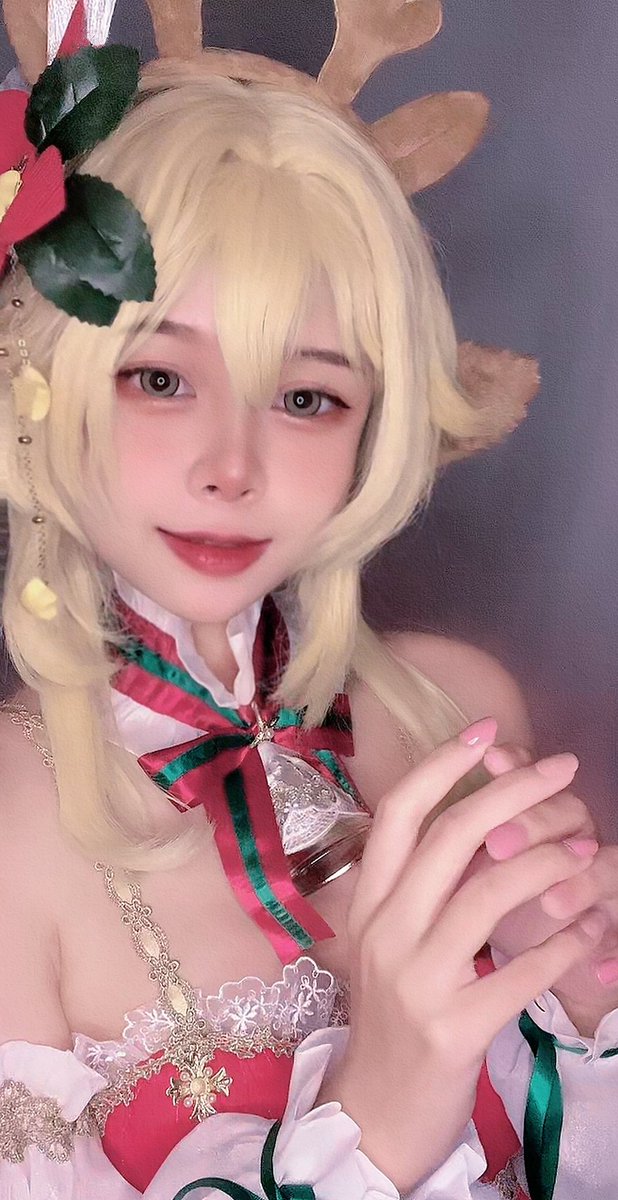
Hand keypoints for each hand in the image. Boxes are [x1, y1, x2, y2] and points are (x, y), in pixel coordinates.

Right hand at [322, 720, 604, 1193]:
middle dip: (513, 793)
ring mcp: (415, 981)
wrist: (378, 1109)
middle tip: (562, 771)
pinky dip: (563, 944)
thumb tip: (477, 819)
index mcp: (366, 903)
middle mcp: (383, 931)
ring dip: (548, 862)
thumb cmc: (392, 1012)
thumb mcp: (387, 941)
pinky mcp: (453, 1029)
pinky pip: (521, 972)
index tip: (488, 731)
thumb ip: (417, 885)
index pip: (398, 813)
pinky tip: (589, 929)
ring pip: (489, 894)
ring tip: (585, 849)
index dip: (443, 765)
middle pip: (451, 838)